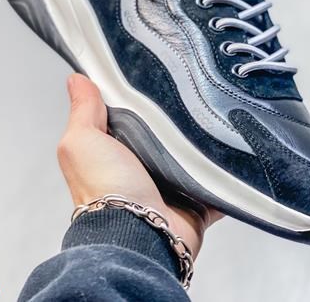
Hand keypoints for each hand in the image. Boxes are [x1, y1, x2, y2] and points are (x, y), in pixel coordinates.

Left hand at [57, 73, 222, 258]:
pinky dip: (224, 174)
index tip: (154, 76)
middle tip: (192, 95)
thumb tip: (77, 80)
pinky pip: (215, 183)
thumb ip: (83, 111)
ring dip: (200, 145)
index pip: (131, 117)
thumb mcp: (83, 141)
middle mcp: (143, 169)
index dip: (139, 99)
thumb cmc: (106, 190)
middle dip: (176, 120)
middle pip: (165, 135)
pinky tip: (232, 154)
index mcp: (117, 152)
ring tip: (215, 117)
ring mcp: (170, 186)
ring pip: (192, 156)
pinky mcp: (195, 201)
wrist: (139, 234)